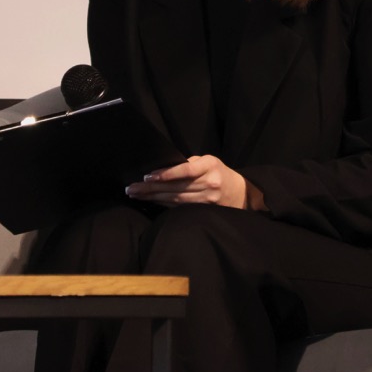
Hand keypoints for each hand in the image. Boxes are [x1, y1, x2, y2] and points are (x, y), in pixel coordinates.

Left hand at [125, 155, 247, 209]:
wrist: (241, 192)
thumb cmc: (219, 173)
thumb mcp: (209, 162)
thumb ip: (189, 164)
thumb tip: (163, 169)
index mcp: (210, 166)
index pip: (186, 170)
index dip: (166, 174)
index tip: (147, 177)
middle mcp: (210, 183)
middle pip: (176, 187)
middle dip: (151, 188)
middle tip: (131, 188)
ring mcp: (208, 199)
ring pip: (175, 199)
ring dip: (153, 197)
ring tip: (136, 195)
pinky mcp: (204, 210)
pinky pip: (179, 207)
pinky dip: (163, 204)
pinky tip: (152, 201)